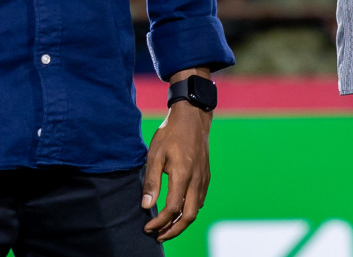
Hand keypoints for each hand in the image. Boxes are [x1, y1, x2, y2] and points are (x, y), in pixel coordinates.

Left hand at [141, 98, 211, 241]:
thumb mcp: (155, 155)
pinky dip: (189, 211)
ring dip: (182, 223)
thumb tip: (146, 206)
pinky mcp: (206, 176)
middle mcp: (196, 180)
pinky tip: (179, 211)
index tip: (147, 227)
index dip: (159, 222)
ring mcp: (203, 179)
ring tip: (166, 228)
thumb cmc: (170, 134)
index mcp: (182, 175)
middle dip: (173, 231)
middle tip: (158, 236)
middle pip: (189, 216)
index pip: (172, 209)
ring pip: (196, 210)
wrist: (192, 117)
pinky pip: (200, 200)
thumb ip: (152, 182)